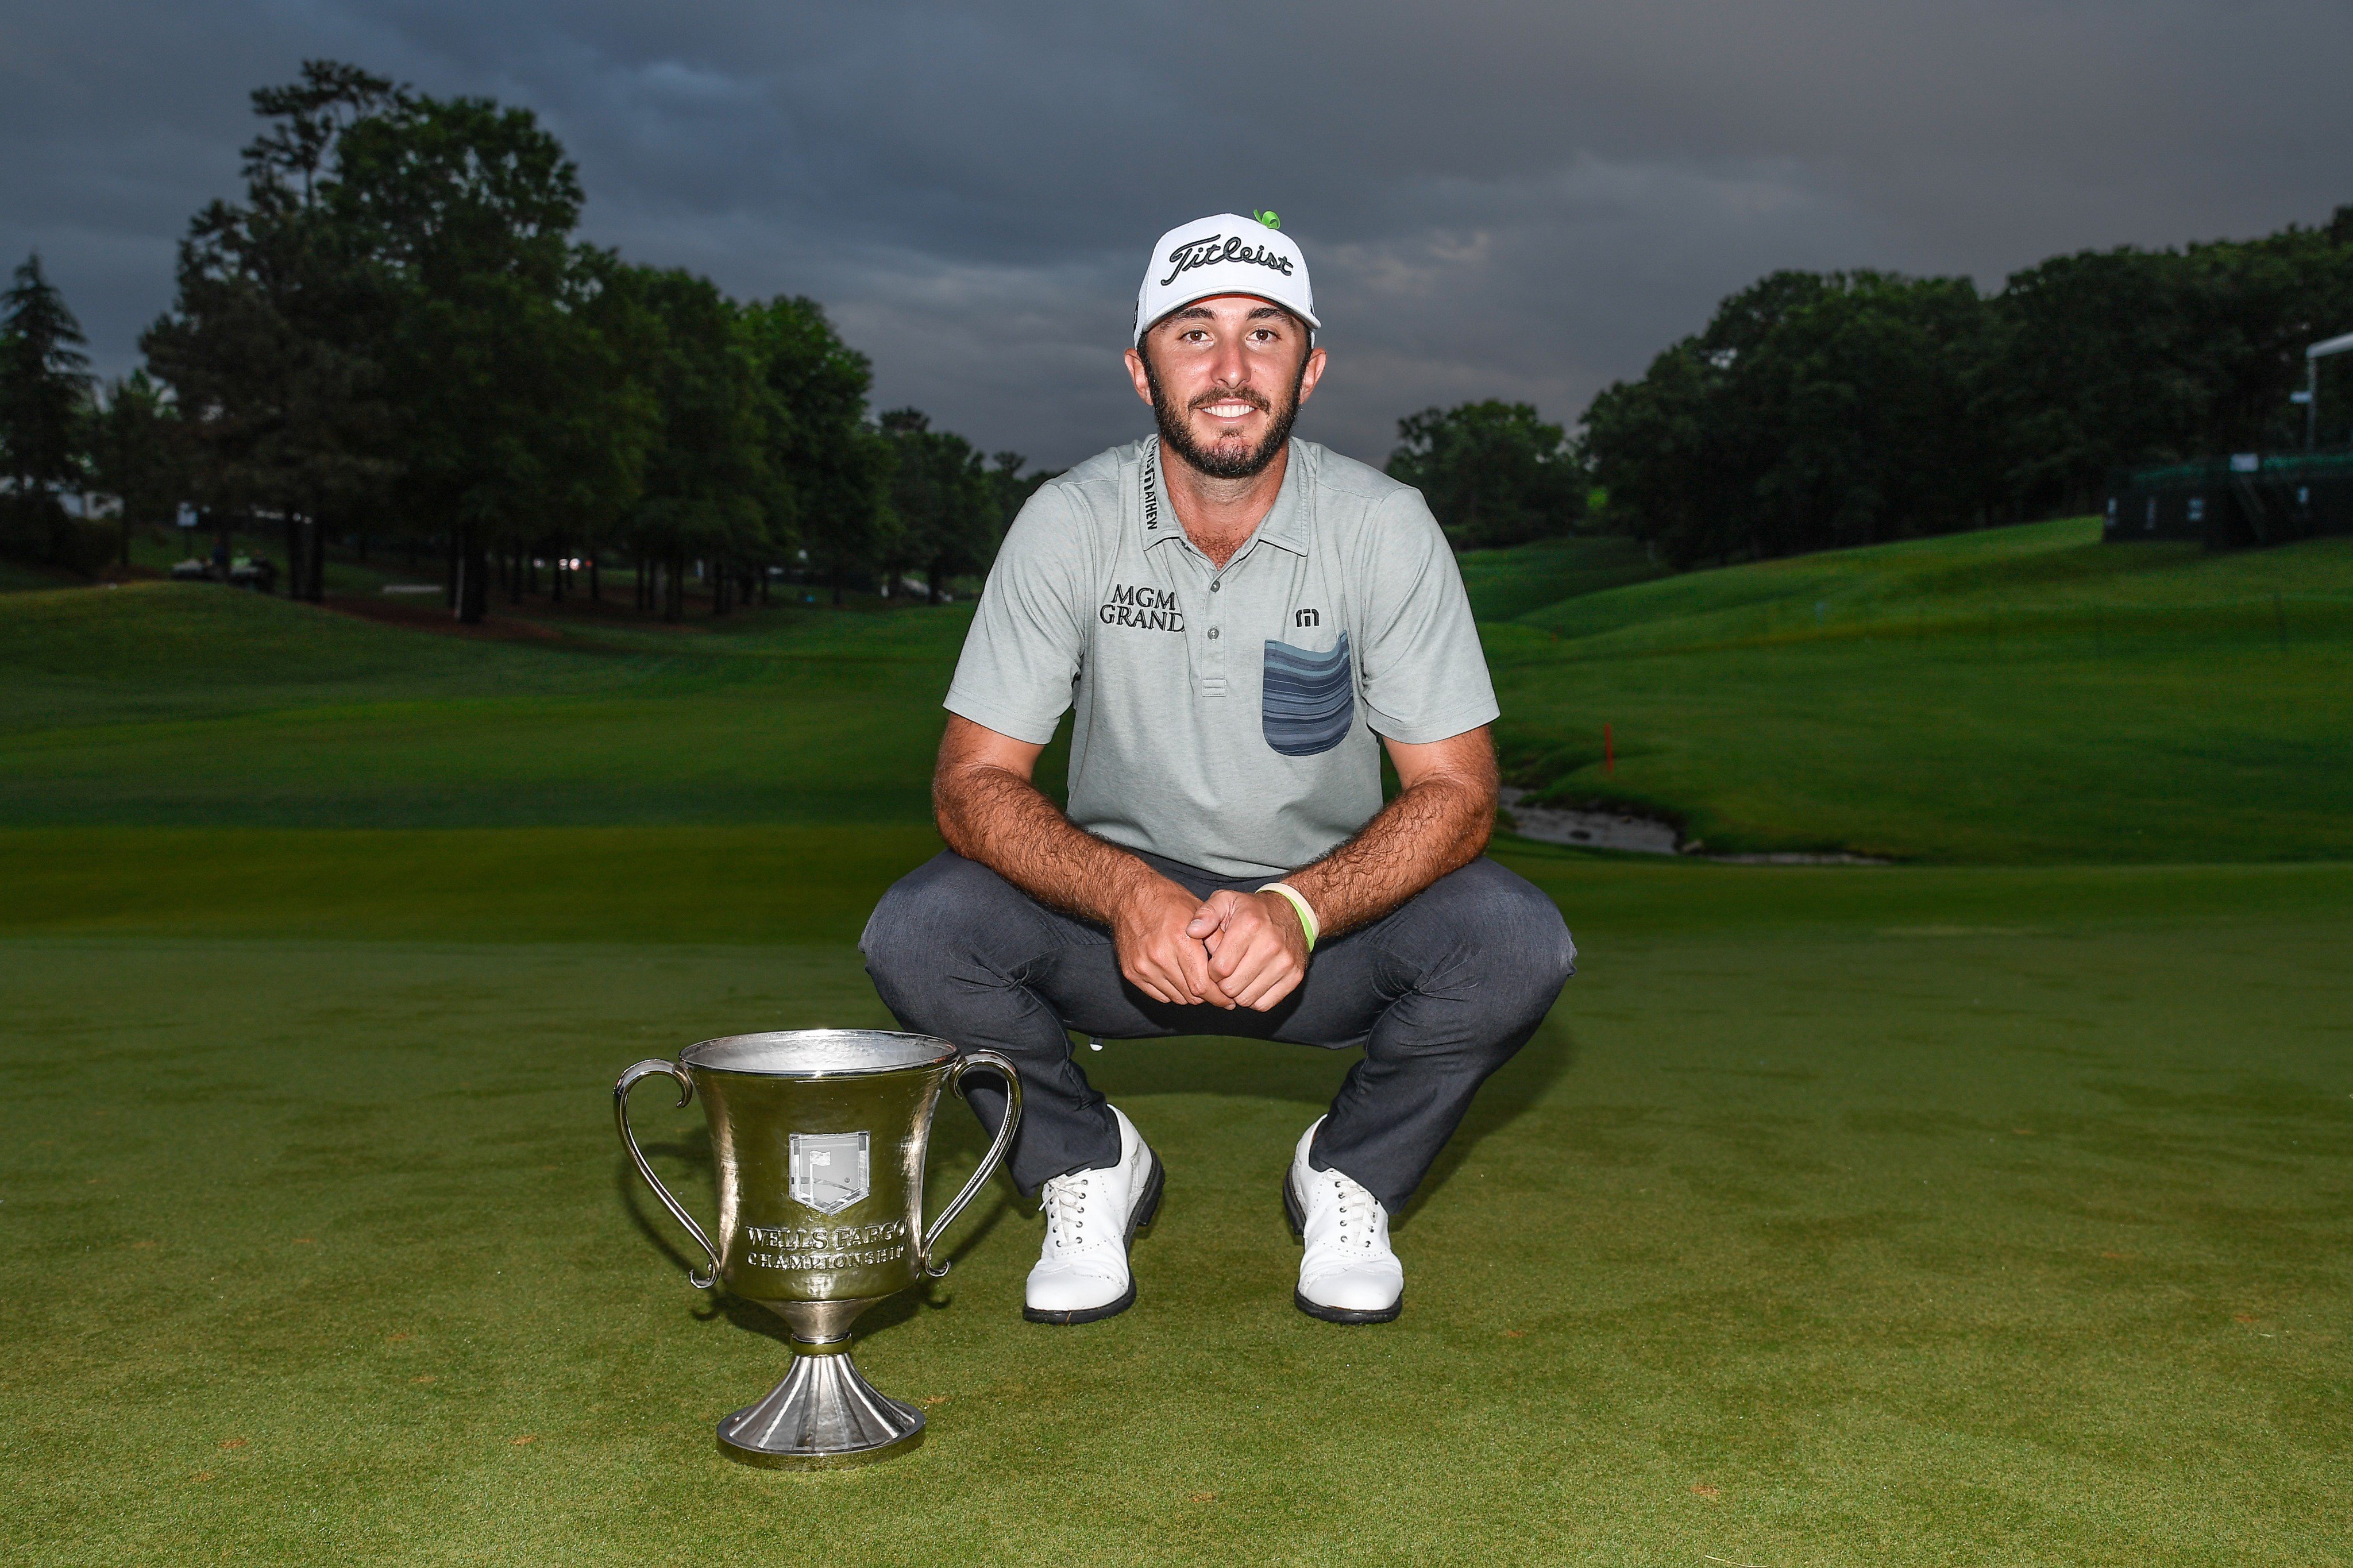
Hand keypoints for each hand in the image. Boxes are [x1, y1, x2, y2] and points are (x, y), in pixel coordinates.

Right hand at [1111, 872, 1216, 1005]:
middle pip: (1191, 996)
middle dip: (1207, 997)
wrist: (1129, 896)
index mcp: (1180, 940)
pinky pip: (1159, 996)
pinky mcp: (1131, 972)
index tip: (1228, 999)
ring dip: (1189, 994)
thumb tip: (1233, 969)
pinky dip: (1172, 991)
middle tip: (1216, 991)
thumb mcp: (1199, 912)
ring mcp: (1143, 966)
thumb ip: (1217, 939)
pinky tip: (1178, 977)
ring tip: (1196, 980)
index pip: (1202, 985)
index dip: (1219, 997)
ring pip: (1176, 998)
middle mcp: (1159, 956)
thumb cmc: (1169, 901)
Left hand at [1188, 890, 1309, 1010]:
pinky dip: (1254, 999)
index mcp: (1249, 925)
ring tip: (1239, 975)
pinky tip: (1252, 982)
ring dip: (1237, 992)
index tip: (1214, 963)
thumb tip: (1192, 931)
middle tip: (1226, 972)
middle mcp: (1270, 945)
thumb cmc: (1251, 910)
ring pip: (1247, 999)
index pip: (1220, 968)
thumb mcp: (1226, 900)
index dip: (1211, 970)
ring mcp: (1285, 962)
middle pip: (1231, 987)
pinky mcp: (1295, 976)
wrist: (1292, 911)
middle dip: (1222, 983)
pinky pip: (1264, 1004)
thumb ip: (1205, 914)